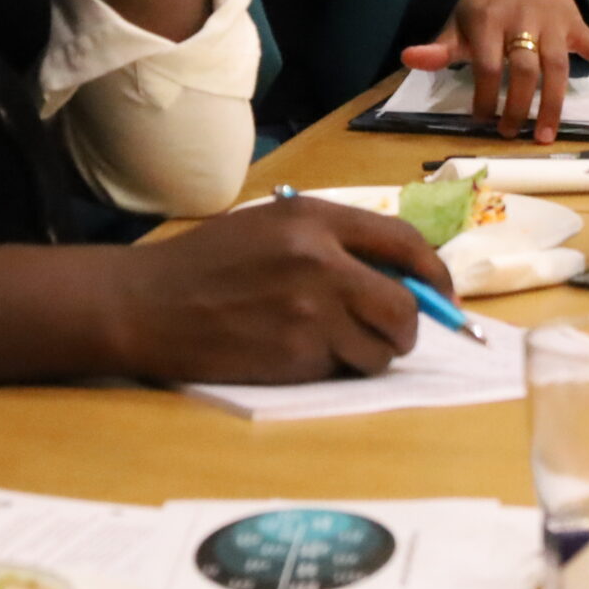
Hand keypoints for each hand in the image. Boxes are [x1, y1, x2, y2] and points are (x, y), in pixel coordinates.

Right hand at [110, 198, 452, 383]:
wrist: (146, 304)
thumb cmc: (205, 264)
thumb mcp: (268, 228)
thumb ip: (331, 241)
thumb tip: (401, 276)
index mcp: (313, 218)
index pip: (404, 241)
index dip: (434, 273)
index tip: (442, 295)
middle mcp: (321, 260)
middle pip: (406, 305)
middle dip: (407, 327)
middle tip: (387, 334)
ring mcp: (311, 310)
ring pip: (384, 347)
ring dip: (370, 353)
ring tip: (331, 344)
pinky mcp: (298, 355)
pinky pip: (346, 370)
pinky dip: (335, 369)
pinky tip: (297, 354)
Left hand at [399, 0, 588, 143]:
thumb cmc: (485, 3)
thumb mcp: (457, 21)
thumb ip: (439, 47)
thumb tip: (409, 59)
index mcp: (488, 20)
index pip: (487, 63)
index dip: (484, 94)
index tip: (480, 120)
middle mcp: (522, 20)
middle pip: (525, 68)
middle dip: (518, 104)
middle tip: (510, 133)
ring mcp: (553, 21)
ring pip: (557, 64)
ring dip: (554, 101)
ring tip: (545, 134)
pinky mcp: (575, 22)